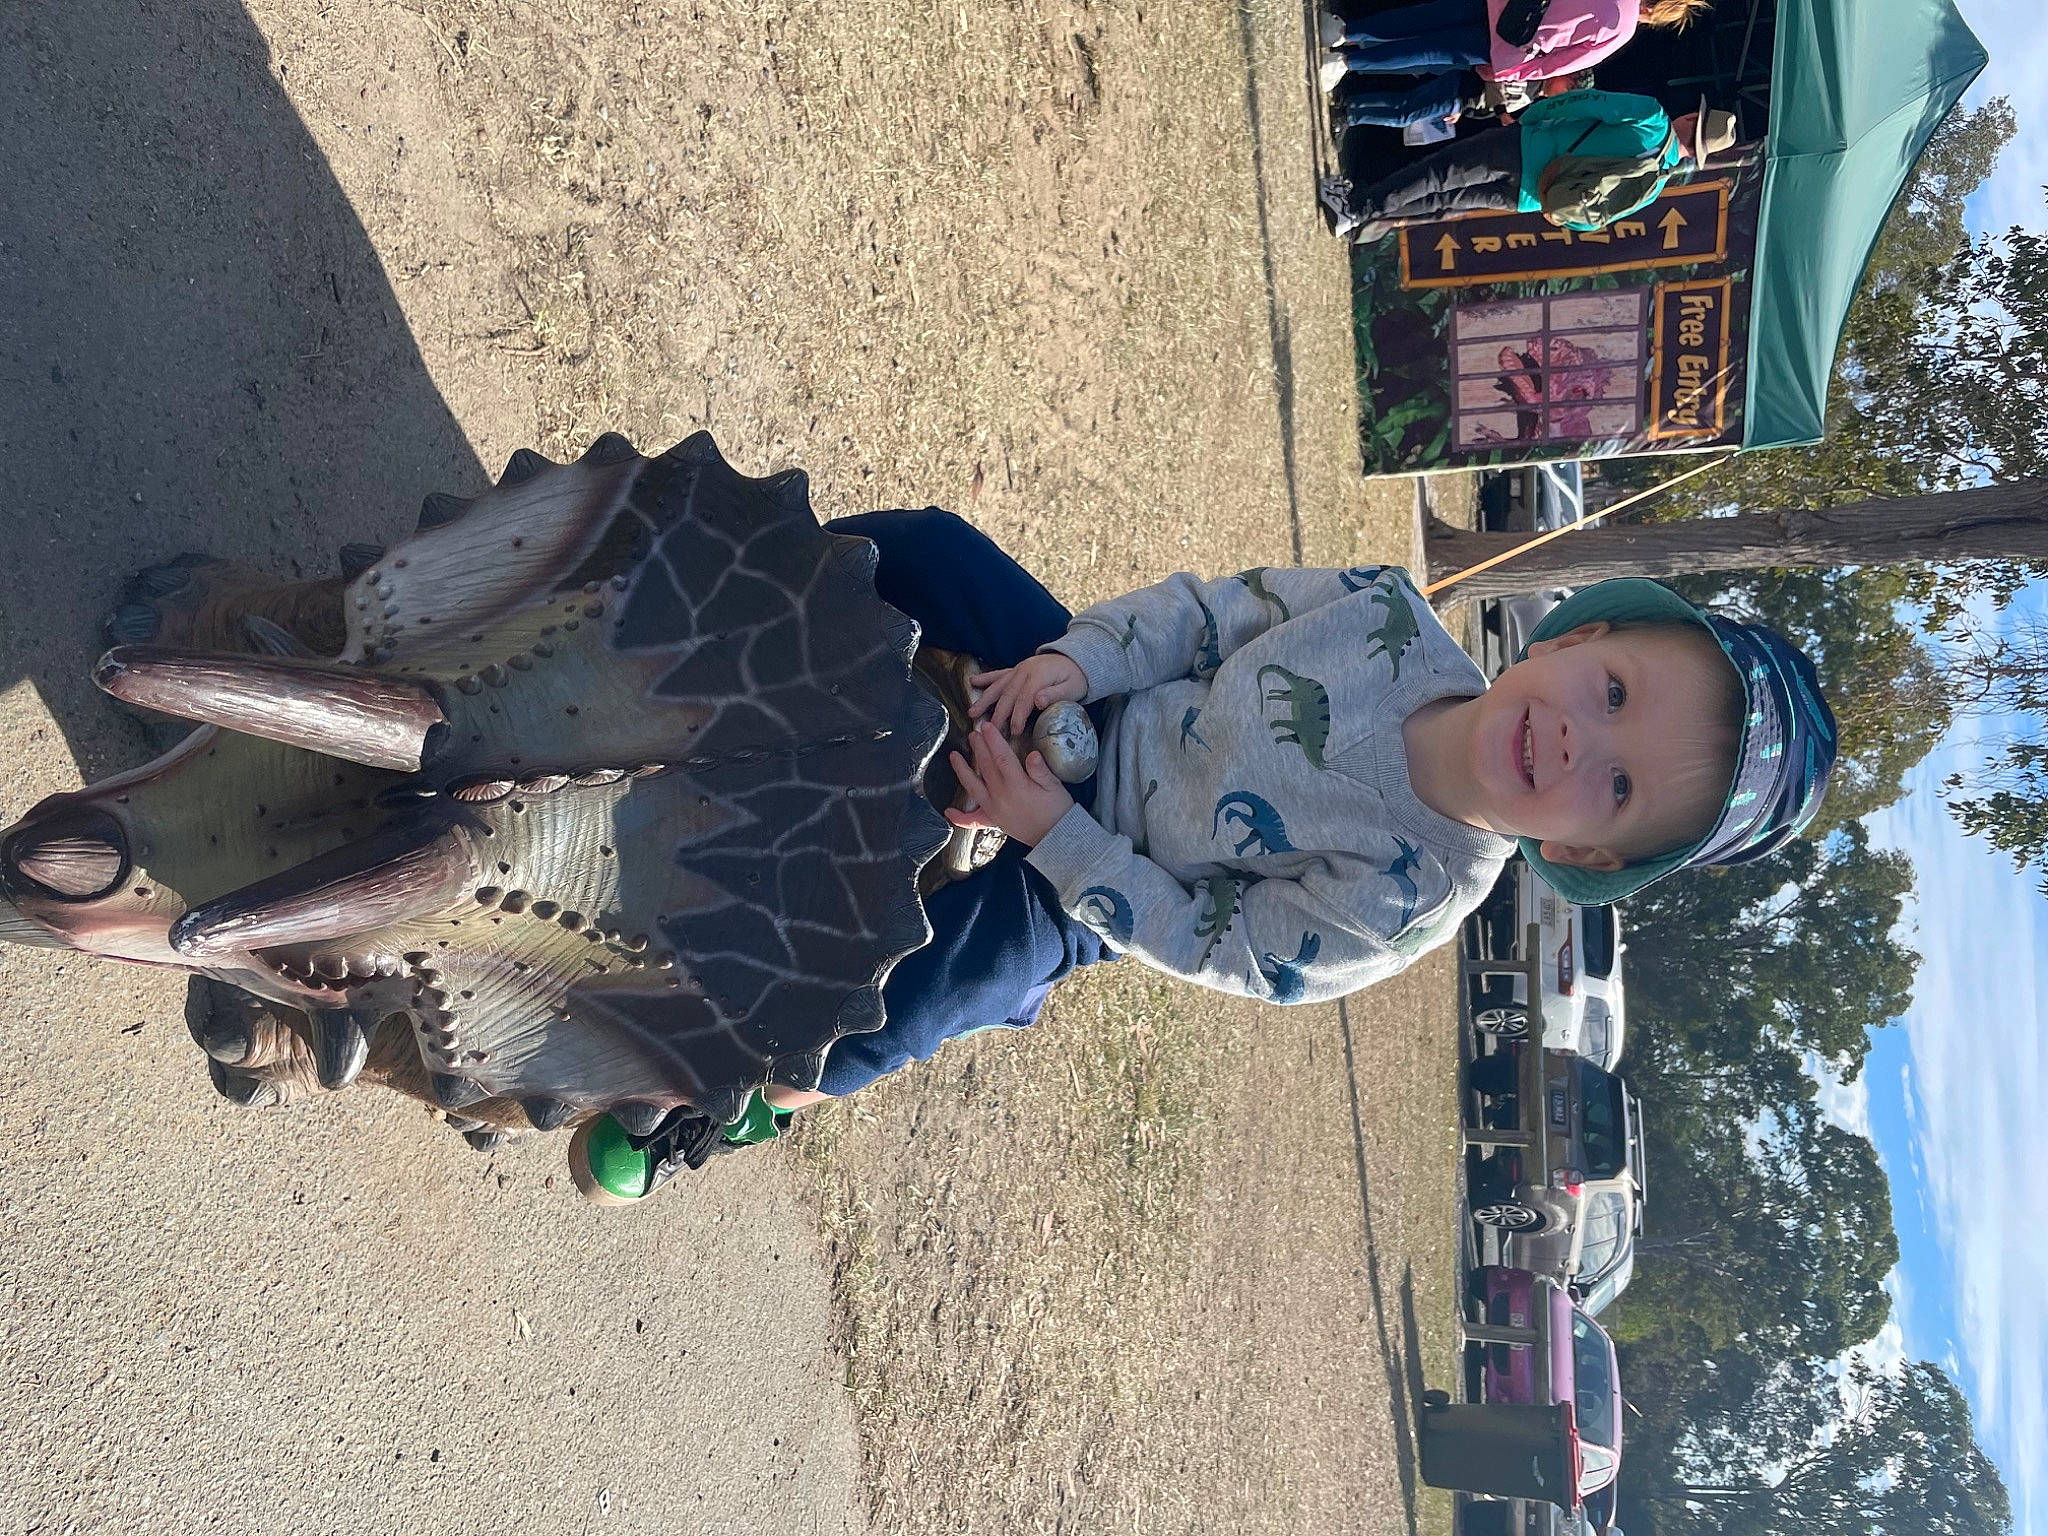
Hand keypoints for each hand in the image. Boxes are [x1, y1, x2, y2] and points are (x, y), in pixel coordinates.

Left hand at [947, 721, 1074, 846]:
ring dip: (961, 771)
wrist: (1056, 836)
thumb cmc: (1058, 810)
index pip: (1002, 758)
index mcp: (1017, 786)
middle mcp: (1001, 797)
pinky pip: (973, 821)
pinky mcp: (993, 821)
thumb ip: (1041, 771)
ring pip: (973, 788)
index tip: (987, 727)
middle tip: (973, 733)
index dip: (994, 741)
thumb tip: (1033, 755)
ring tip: (953, 756)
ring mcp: (994, 810)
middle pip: (986, 767)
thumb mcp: (1055, 788)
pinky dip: (959, 818)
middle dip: (979, 748)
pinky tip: (948, 811)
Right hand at [967, 652, 1088, 736]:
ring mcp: (1018, 669)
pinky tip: (972, 681)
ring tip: (972, 712)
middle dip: (998, 714)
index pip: (1024, 699)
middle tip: (990, 731)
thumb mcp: (1072, 687)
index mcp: (1038, 677)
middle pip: (1007, 695)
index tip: (1014, 732)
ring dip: (984, 699)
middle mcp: (1024, 671)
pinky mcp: (1016, 669)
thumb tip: (1038, 702)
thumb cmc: (1075, 677)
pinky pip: (998, 674)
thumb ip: (1055, 695)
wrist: (1076, 659)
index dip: (1018, 717)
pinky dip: (985, 678)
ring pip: (998, 686)